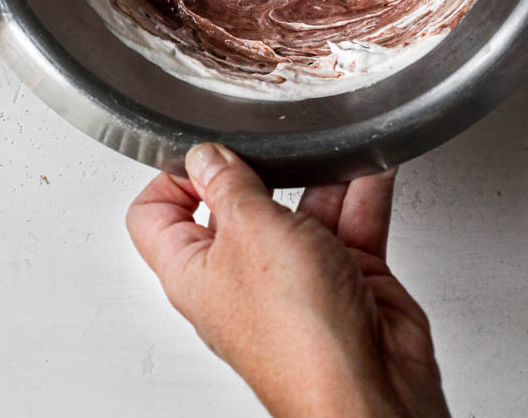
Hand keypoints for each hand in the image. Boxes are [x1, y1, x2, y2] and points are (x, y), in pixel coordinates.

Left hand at [127, 144, 448, 417]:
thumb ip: (229, 183)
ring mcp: (295, 278)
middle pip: (236, 205)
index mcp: (195, 272)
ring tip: (331, 146)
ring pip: (302, 208)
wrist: (371, 387)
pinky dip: (362, 192)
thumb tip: (208, 155)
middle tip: (272, 140)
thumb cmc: (299, 336)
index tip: (203, 151)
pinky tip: (371, 164)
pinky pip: (350, 221)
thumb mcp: (251, 229)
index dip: (171, 177)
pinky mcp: (345, 278)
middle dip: (259, 167)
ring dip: (322, 175)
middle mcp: (242, 276)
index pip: (156, 217)